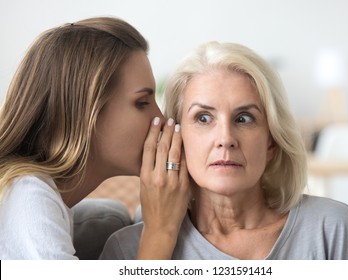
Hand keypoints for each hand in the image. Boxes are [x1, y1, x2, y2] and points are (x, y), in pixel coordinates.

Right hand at [137, 117, 189, 258]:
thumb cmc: (151, 205)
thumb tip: (156, 149)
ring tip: (177, 127)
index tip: (156, 121)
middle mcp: (157, 177)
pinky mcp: (183, 187)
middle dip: (166, 131)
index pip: (149, 149)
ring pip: (174, 154)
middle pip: (162, 148)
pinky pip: (184, 166)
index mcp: (145, 176)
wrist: (161, 226)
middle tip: (169, 120)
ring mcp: (171, 182)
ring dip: (176, 138)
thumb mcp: (144, 186)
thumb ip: (149, 169)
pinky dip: (185, 153)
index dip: (153, 132)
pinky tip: (185, 143)